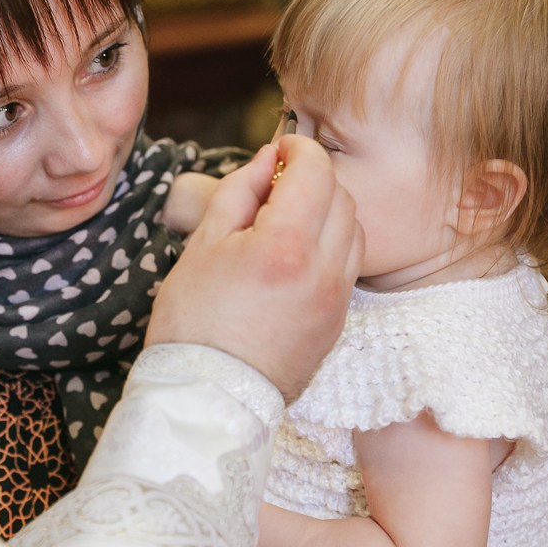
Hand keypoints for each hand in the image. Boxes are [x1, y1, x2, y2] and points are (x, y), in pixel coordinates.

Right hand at [147, 136, 361, 401]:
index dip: (298, 148)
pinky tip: (296, 254)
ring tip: (287, 220)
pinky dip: (332, 245)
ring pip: (354, 230)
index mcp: (285, 245)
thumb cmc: (193, 321)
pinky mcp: (339, 321)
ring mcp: (337, 299)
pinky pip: (350, 265)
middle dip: (314, 178)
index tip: (279, 149)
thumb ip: (240, 192)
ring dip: (328, 210)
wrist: (208, 397)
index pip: (316, 171)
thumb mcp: (203, 244)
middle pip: (342, 196)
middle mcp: (323, 270)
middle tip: (277, 184)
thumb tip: (268, 160)